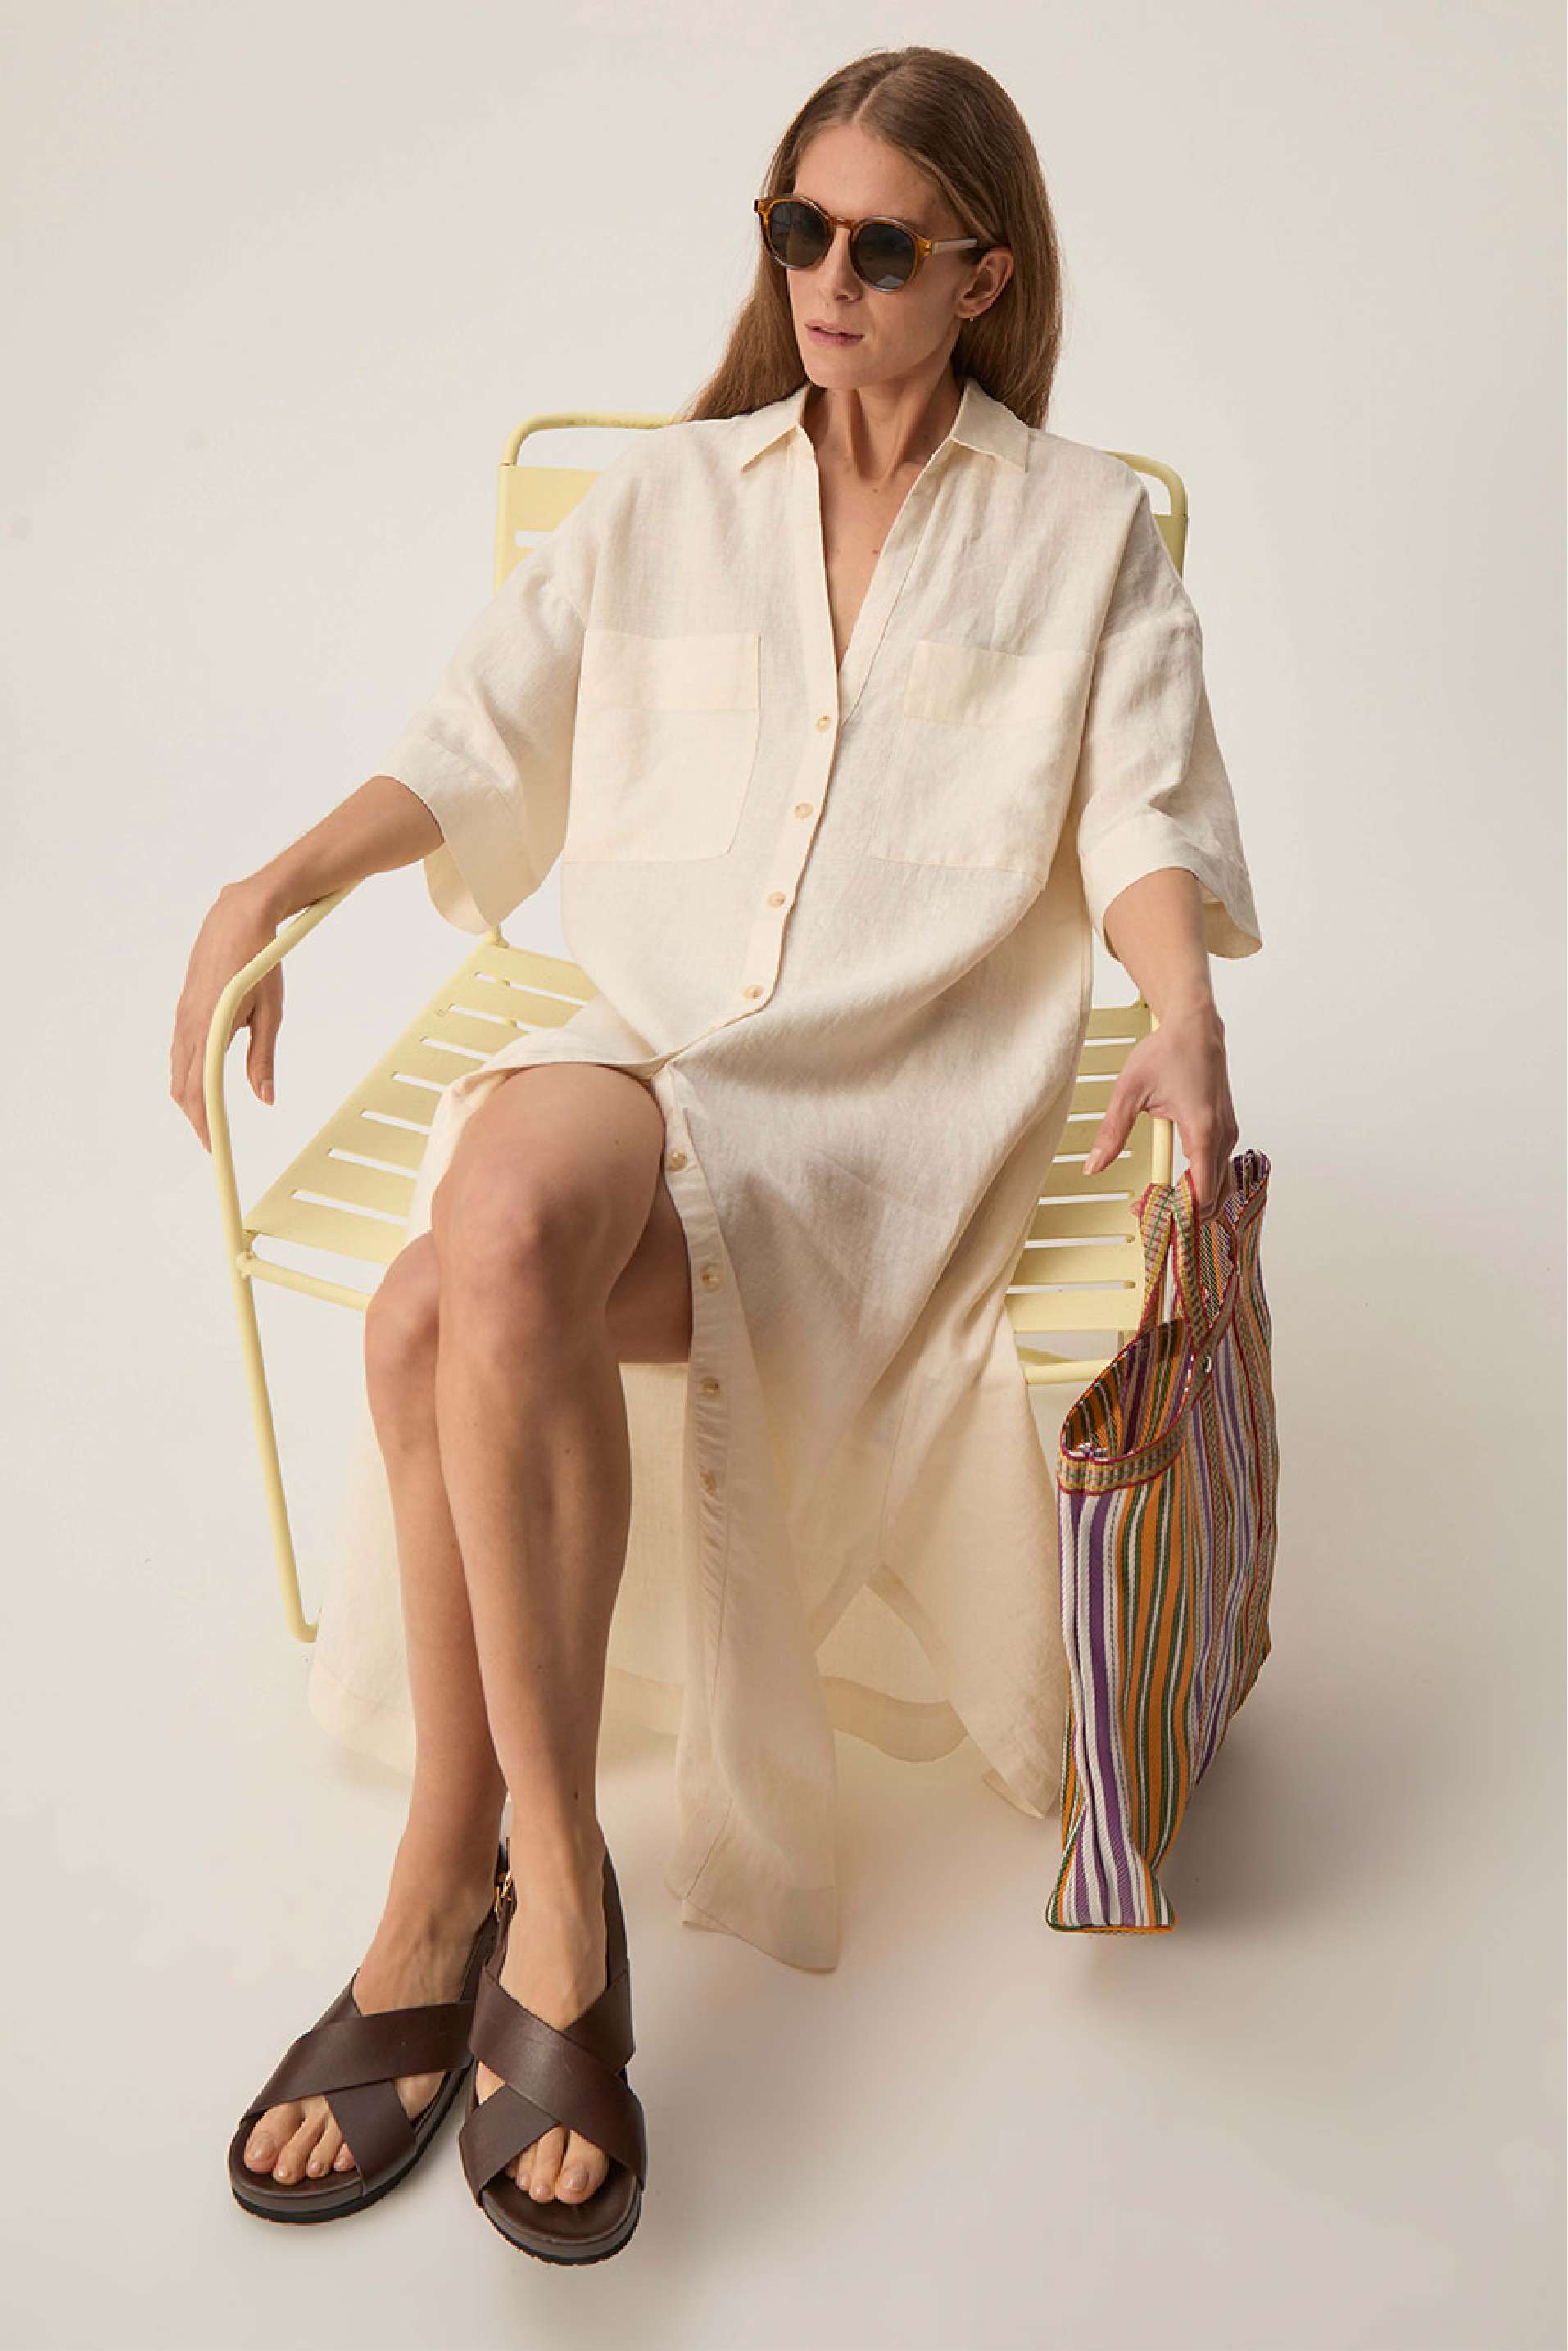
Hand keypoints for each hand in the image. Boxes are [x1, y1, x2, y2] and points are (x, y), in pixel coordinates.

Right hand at [169, 881, 284, 1152]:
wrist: (238, 917)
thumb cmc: (260, 961)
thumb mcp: (270, 1012)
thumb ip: (262, 1058)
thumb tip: (264, 1098)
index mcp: (208, 1029)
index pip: (200, 1090)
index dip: (204, 1123)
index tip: (214, 1147)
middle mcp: (188, 1025)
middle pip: (183, 1085)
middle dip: (195, 1116)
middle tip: (212, 1140)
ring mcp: (182, 1014)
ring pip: (178, 1068)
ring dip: (190, 1096)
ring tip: (207, 1117)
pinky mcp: (185, 1006)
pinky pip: (179, 1049)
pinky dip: (187, 1072)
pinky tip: (200, 1079)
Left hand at [1079, 1003, 1237, 1216]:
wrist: (1195, 1025)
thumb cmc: (1168, 1050)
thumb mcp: (1129, 1091)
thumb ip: (1112, 1132)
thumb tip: (1094, 1165)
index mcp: (1202, 1130)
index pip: (1202, 1194)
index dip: (1178, 1213)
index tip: (1149, 1212)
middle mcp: (1223, 1135)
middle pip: (1213, 1197)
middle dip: (1182, 1211)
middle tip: (1147, 1210)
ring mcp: (1228, 1133)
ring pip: (1219, 1185)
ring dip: (1191, 1199)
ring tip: (1157, 1199)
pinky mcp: (1225, 1129)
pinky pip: (1219, 1168)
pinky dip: (1200, 1182)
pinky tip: (1175, 1183)